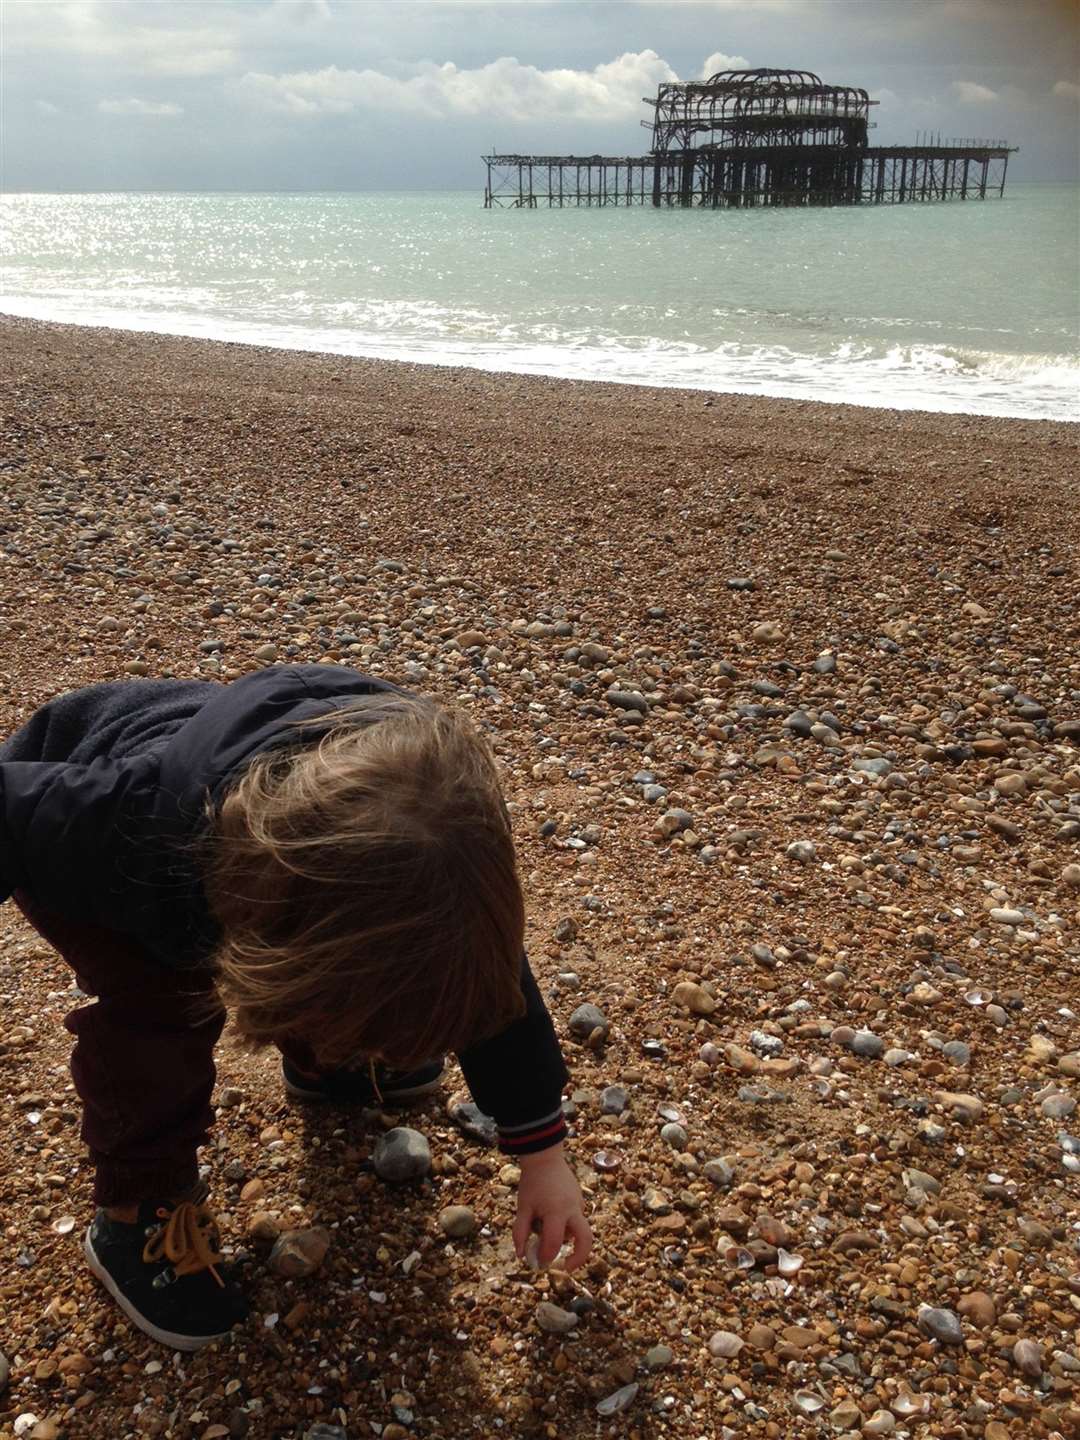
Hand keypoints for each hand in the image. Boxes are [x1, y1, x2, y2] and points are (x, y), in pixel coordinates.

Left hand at [512, 1143, 592, 1271]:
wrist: (544, 1157)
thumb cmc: (532, 1183)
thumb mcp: (523, 1208)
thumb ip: (521, 1233)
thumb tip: (521, 1256)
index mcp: (557, 1212)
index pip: (555, 1243)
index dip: (546, 1257)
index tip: (539, 1264)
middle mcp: (573, 1210)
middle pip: (586, 1241)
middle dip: (578, 1259)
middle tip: (565, 1268)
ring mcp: (579, 1204)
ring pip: (580, 1230)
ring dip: (568, 1239)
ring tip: (546, 1231)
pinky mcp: (580, 1200)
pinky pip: (577, 1219)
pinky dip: (567, 1226)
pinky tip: (550, 1217)